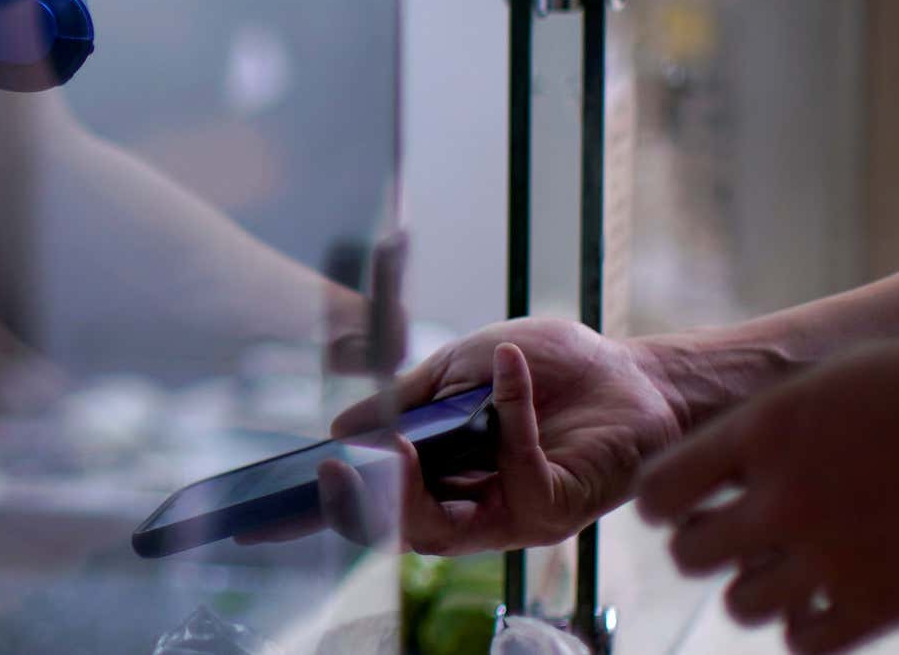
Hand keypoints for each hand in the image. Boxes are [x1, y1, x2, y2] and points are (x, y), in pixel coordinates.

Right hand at [244, 318, 682, 554]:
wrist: (633, 371)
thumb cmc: (553, 370)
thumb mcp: (462, 367)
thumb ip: (406, 397)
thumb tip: (342, 426)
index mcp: (441, 476)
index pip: (369, 505)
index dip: (316, 513)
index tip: (265, 510)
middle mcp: (471, 508)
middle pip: (394, 531)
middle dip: (357, 503)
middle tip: (337, 467)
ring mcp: (511, 515)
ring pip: (441, 530)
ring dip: (412, 485)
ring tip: (400, 442)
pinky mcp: (558, 508)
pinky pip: (518, 476)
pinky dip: (508, 415)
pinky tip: (507, 369)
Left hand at [638, 335, 898, 653]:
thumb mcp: (825, 383)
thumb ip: (762, 427)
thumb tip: (709, 467)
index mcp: (765, 430)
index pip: (658, 489)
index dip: (663, 501)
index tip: (681, 501)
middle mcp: (787, 497)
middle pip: (689, 554)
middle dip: (701, 542)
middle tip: (728, 532)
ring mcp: (835, 555)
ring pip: (739, 604)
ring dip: (753, 585)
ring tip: (783, 561)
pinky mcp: (883, 602)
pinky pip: (803, 639)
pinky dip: (804, 621)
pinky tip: (824, 591)